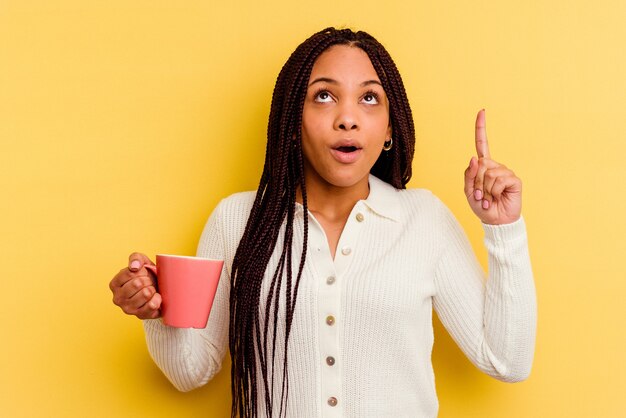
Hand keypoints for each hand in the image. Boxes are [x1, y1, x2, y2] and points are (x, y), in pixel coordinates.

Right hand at [109, 252, 161, 318]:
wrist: (159, 288)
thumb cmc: (147, 275)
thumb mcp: (141, 261)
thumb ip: (135, 258)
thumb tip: (134, 266)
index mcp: (114, 284)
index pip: (130, 273)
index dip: (142, 271)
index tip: (143, 273)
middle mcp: (118, 298)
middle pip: (138, 283)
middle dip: (148, 280)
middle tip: (148, 282)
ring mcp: (128, 309)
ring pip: (145, 294)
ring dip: (153, 289)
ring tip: (151, 289)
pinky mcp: (140, 316)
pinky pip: (152, 305)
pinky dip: (158, 299)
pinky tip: (156, 297)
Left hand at [464, 109, 521, 224]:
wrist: (496, 221)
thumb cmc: (482, 206)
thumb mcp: (468, 192)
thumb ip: (469, 175)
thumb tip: (474, 157)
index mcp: (483, 166)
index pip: (482, 144)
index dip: (481, 128)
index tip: (482, 111)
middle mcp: (495, 166)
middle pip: (480, 164)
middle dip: (476, 182)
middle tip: (479, 195)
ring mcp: (505, 172)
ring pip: (488, 173)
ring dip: (484, 189)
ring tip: (488, 198)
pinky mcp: (514, 179)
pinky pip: (499, 180)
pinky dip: (494, 191)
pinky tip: (498, 197)